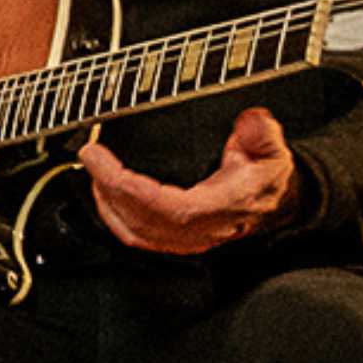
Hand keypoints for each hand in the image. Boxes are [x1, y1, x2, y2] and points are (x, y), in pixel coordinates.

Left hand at [77, 105, 296, 255]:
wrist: (270, 201)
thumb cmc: (265, 177)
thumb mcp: (272, 150)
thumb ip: (262, 134)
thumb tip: (251, 122)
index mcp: (220, 208)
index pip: (170, 208)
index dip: (134, 191)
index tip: (108, 164)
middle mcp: (199, 230)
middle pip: (141, 221)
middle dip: (109, 188)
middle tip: (91, 155)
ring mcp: (184, 239)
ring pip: (133, 232)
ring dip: (106, 201)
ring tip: (93, 169)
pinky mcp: (172, 240)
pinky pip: (134, 235)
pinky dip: (113, 214)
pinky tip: (103, 192)